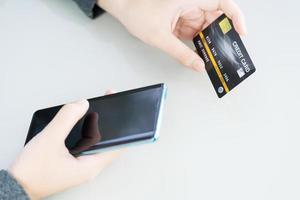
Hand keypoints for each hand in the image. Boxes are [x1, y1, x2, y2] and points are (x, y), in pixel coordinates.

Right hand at [9, 93, 120, 198]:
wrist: (16, 186)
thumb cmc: (32, 172)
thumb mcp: (50, 139)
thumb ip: (67, 119)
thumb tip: (82, 104)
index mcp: (91, 166)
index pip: (118, 145)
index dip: (121, 126)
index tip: (119, 109)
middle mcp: (90, 167)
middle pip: (108, 141)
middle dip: (108, 121)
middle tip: (106, 104)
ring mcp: (82, 166)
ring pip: (96, 143)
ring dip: (96, 126)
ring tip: (93, 110)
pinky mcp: (74, 163)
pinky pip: (86, 145)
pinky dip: (86, 132)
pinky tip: (80, 123)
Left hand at [97, 0, 245, 71]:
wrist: (122, 8)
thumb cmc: (137, 12)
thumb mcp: (160, 37)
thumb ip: (181, 54)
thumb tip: (199, 65)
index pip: (222, 3)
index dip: (235, 17)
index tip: (240, 32)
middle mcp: (190, 3)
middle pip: (215, 18)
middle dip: (220, 36)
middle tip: (225, 53)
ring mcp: (186, 12)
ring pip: (205, 27)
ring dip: (208, 42)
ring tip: (212, 57)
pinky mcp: (180, 20)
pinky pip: (194, 31)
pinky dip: (198, 43)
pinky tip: (200, 53)